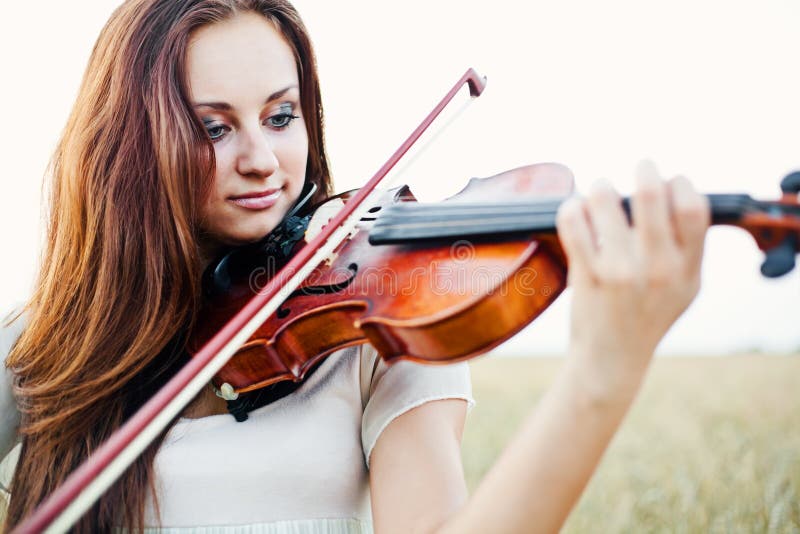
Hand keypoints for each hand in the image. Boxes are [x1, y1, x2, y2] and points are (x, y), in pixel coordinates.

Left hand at [555, 161, 709, 392]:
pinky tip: (575, 210)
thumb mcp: (684, 288)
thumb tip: (677, 193)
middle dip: (644, 169)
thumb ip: (687, 247)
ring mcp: (619, 272)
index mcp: (686, 270)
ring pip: (605, 200)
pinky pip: (573, 222)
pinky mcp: (586, 276)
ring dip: (601, 188)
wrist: (611, 360)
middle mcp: (656, 269)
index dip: (681, 185)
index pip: (693, 209)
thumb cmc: (646, 316)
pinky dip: (572, 208)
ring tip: (600, 191)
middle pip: (651, 195)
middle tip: (640, 166)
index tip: (670, 182)